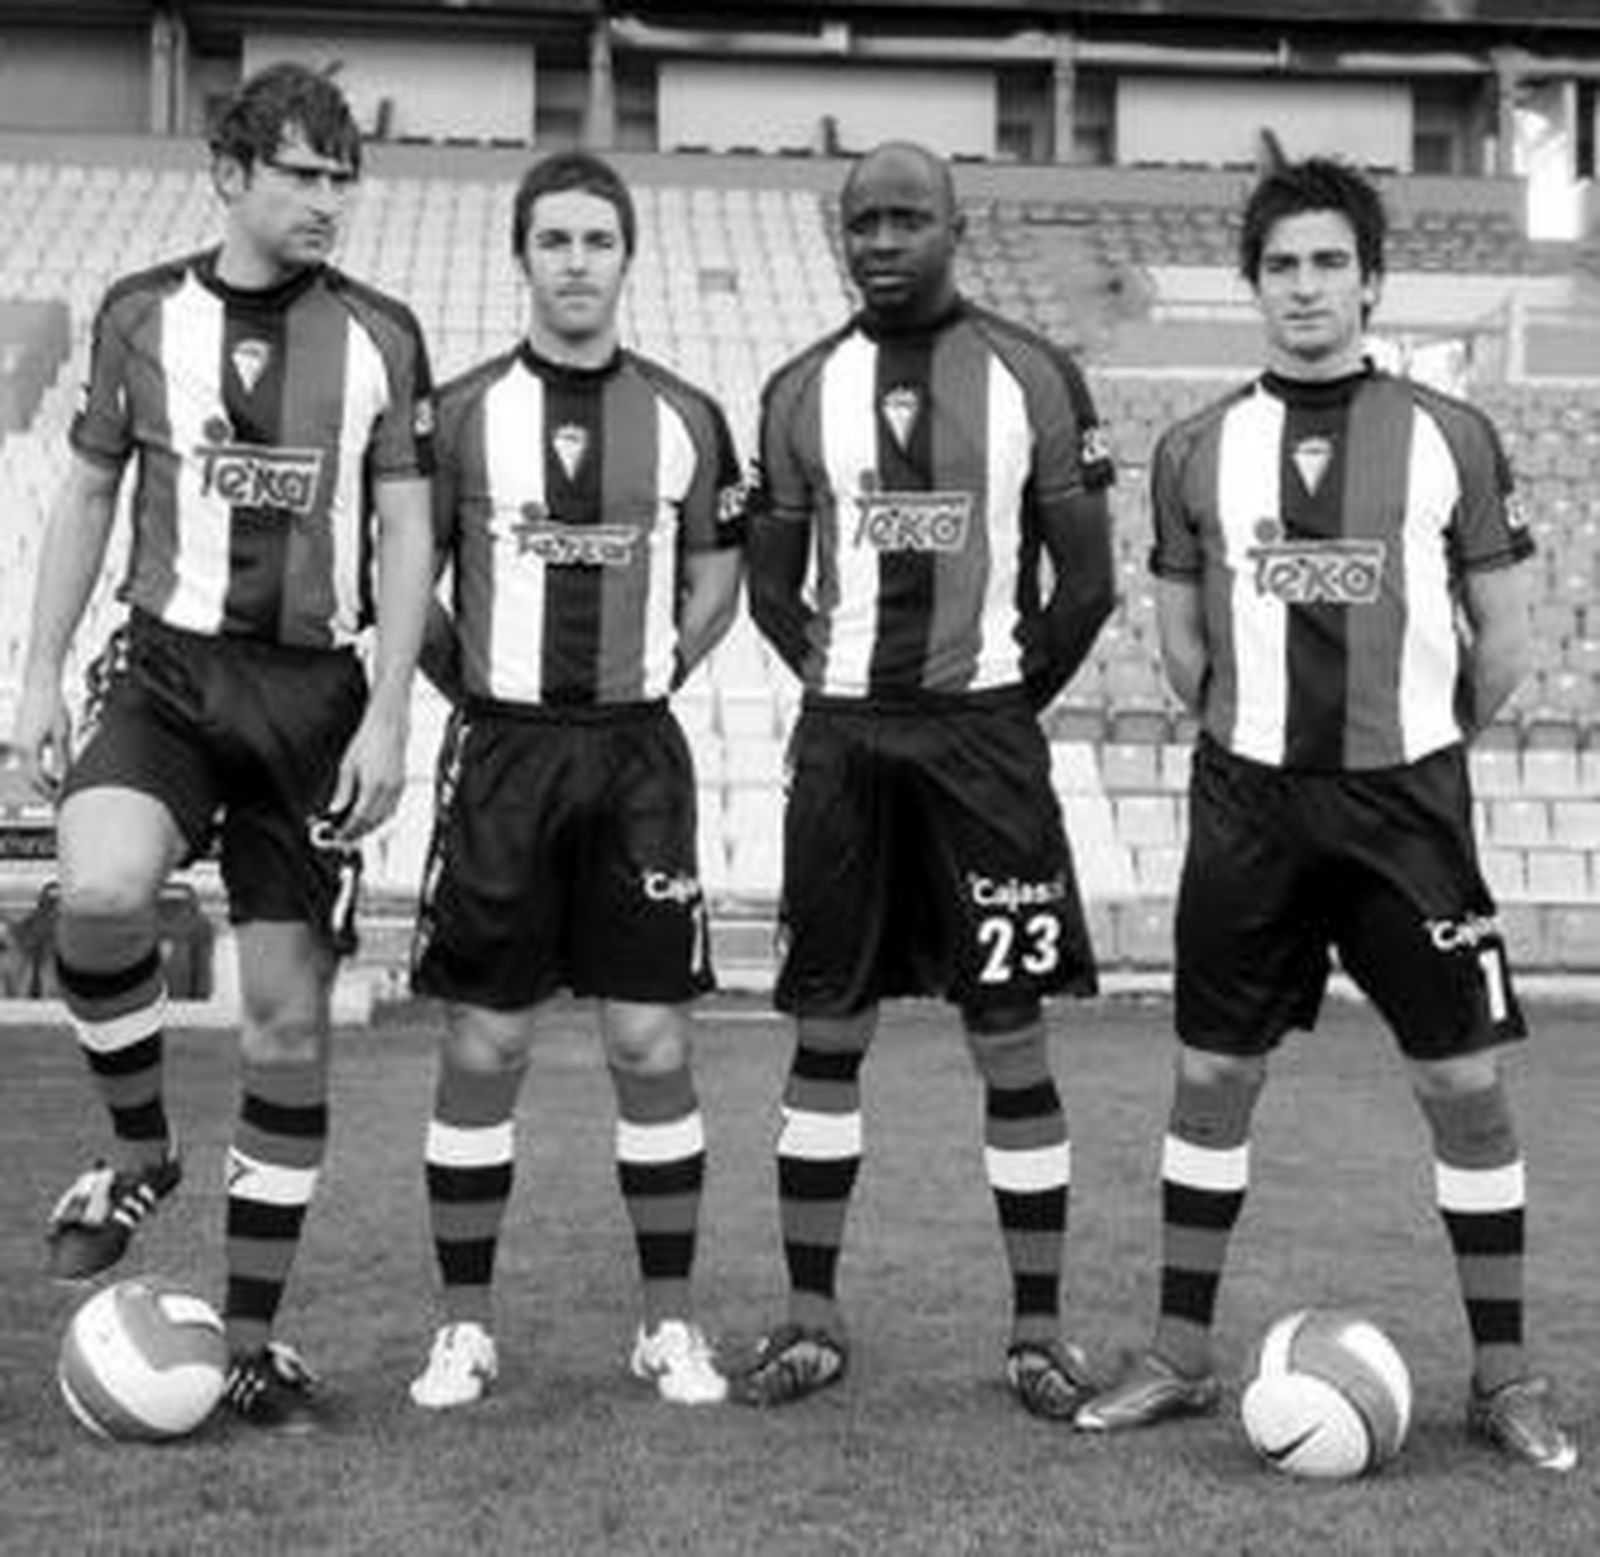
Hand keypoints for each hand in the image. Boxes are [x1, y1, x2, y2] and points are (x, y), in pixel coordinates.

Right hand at [11, 678, 70, 799]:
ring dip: (41, 777)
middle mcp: (19, 746)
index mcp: (28, 747)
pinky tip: (51, 768)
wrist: (40, 684)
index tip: (60, 797)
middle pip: (29, 776)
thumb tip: (64, 776)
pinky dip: (38, 766)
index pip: (36, 778)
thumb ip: (62, 756)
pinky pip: (27, 757)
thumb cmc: (52, 705)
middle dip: (44, 787)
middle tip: (60, 795)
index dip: (49, 790)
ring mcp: (17, 740)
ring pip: (27, 767)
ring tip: (58, 783)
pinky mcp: (21, 736)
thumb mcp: (62, 733)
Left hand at [322, 698, 408, 845]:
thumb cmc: (369, 740)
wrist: (389, 727)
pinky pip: (392, 809)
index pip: (359, 818)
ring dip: (370, 828)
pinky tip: (371, 818)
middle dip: (358, 833)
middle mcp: (388, 790)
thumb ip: (343, 790)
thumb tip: (336, 808)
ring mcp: (397, 789)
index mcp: (373, 786)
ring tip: (356, 831)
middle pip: (373, 822)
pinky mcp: (402, 786)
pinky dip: (380, 818)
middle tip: (344, 838)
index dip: (348, 830)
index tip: (338, 835)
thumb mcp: (348, 765)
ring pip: (384, 818)